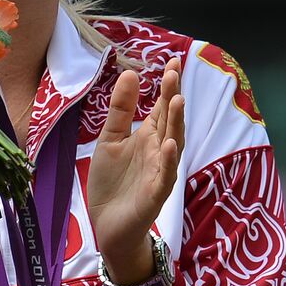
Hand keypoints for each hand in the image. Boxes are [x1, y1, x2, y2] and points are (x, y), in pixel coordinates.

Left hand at [87, 57, 184, 268]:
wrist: (108, 225)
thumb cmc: (112, 183)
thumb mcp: (110, 140)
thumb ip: (121, 110)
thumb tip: (131, 73)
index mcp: (149, 137)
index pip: (162, 106)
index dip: (168, 85)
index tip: (172, 60)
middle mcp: (159, 151)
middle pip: (170, 120)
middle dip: (173, 96)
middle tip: (174, 72)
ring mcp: (160, 172)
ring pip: (173, 145)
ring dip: (176, 123)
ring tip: (177, 100)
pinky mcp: (155, 194)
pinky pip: (164, 175)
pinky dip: (168, 160)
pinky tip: (169, 144)